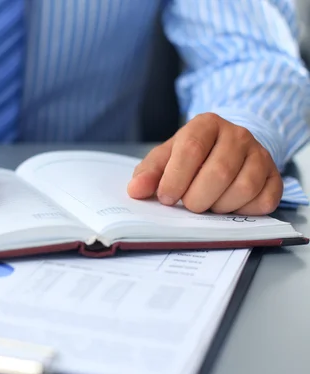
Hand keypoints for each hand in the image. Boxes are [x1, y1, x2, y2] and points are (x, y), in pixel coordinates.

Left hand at [127, 113, 282, 214]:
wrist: (227, 149)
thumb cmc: (192, 155)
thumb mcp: (166, 157)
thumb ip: (148, 173)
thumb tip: (135, 190)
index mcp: (206, 124)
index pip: (191, 149)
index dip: (175, 179)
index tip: (165, 197)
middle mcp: (237, 134)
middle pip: (218, 172)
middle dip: (197, 198)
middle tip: (188, 204)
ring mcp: (260, 154)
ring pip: (243, 188)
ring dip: (219, 206)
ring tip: (208, 203)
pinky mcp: (275, 176)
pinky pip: (264, 201)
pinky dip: (243, 211)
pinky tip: (229, 204)